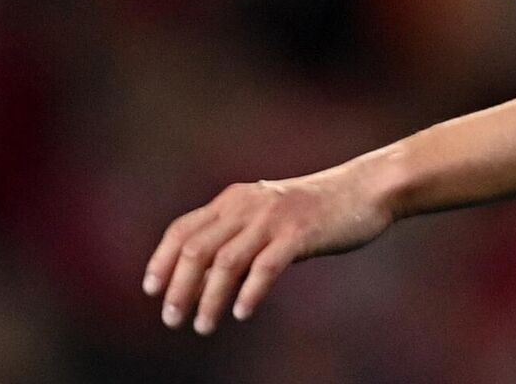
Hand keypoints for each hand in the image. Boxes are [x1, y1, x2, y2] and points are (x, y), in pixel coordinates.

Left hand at [144, 160, 397, 334]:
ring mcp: (273, 219)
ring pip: (225, 262)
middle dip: (178, 287)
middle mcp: (246, 205)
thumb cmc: (315, 209)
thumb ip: (236, 235)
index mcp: (233, 199)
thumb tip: (202, 272)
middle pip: (196, 248)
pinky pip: (265, 267)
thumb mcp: (266, 215)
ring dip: (208, 298)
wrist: (364, 190)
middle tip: (172, 320)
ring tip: (203, 326)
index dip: (161, 260)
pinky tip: (242, 313)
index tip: (151, 290)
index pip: (182, 229)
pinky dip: (249, 293)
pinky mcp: (300, 234)